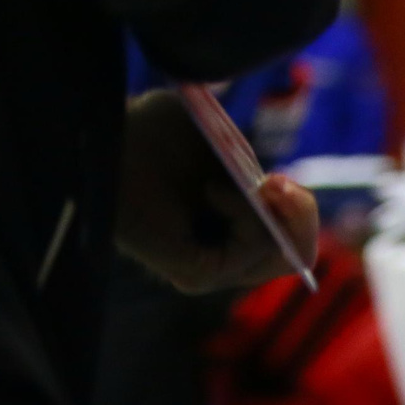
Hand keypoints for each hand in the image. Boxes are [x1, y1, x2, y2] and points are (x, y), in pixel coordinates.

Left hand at [115, 91, 318, 292]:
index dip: (298, 214)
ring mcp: (207, 270)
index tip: (279, 180)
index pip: (288, 244)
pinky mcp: (194, 275)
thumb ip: (246, 159)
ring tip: (230, 185)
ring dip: (270, 215)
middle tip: (276, 184)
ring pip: (278, 255)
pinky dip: (248, 220)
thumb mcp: (214, 136)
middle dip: (299, 217)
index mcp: (226, 230)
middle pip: (295, 256)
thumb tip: (270, 188)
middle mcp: (218, 257)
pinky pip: (252, 254)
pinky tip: (214, 191)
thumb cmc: (146, 130)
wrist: (105, 137)